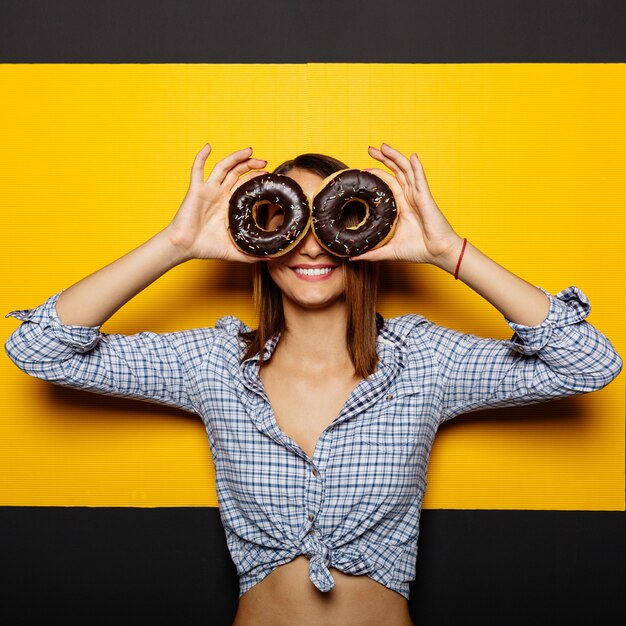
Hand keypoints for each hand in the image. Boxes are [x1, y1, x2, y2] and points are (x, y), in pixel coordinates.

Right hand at [164, 144, 268, 262]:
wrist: (184, 247)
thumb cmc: (205, 248)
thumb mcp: (234, 251)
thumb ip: (251, 254)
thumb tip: (271, 258)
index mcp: (228, 204)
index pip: (244, 185)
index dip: (255, 177)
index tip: (268, 174)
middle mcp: (219, 194)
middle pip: (237, 172)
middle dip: (250, 165)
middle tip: (264, 161)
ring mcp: (208, 190)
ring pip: (223, 167)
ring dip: (236, 157)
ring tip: (250, 151)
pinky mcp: (196, 190)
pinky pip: (197, 169)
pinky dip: (201, 156)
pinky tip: (208, 146)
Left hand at [349, 143, 461, 264]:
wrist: (437, 253)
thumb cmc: (418, 250)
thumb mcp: (388, 250)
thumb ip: (371, 253)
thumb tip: (351, 257)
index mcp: (401, 206)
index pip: (387, 184)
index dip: (376, 175)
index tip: (361, 171)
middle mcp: (409, 197)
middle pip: (395, 172)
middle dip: (383, 159)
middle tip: (370, 148)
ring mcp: (418, 195)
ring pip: (406, 170)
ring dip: (396, 157)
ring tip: (384, 146)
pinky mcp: (426, 198)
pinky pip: (421, 179)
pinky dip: (417, 166)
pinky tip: (412, 156)